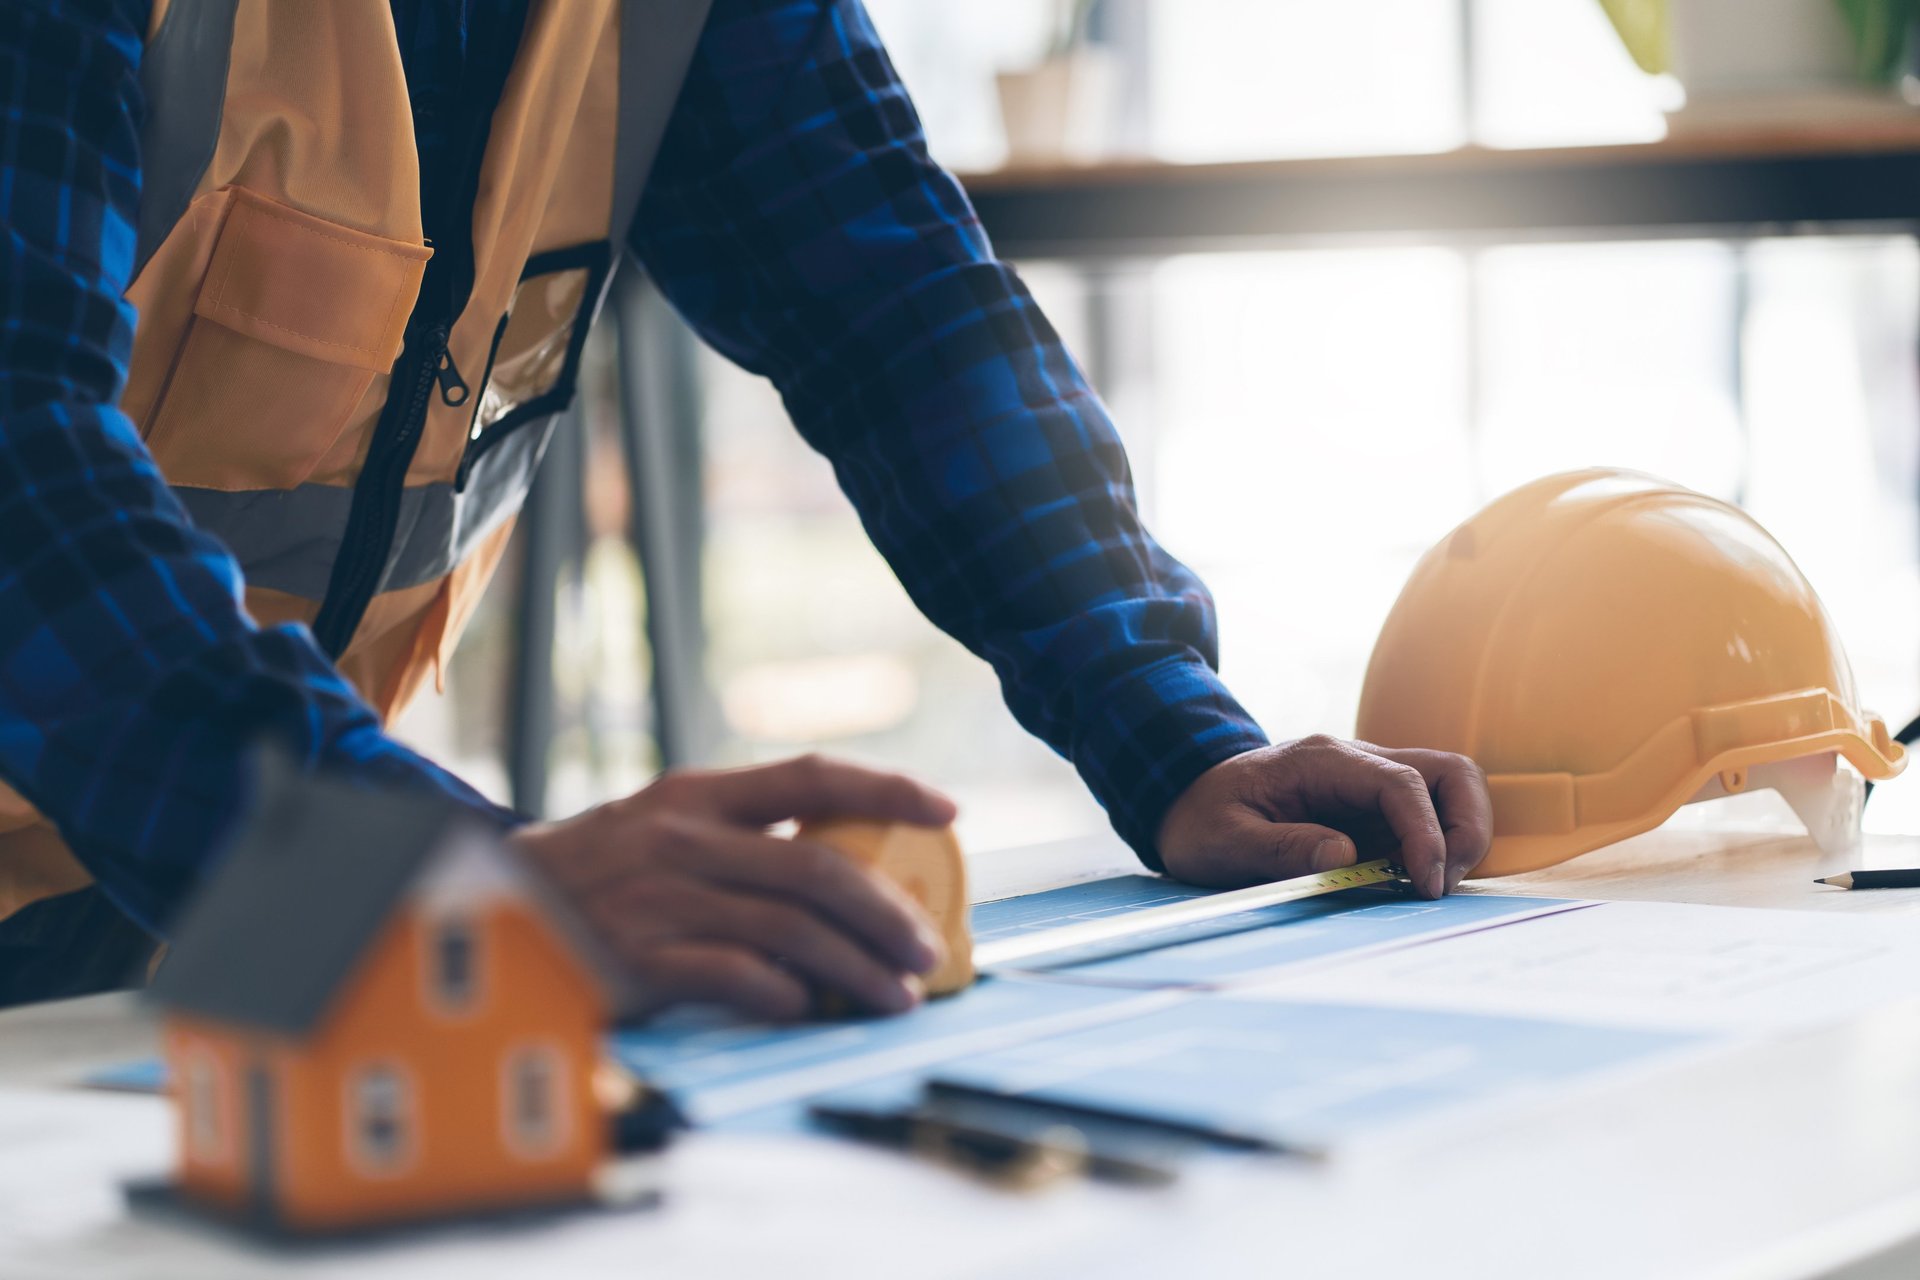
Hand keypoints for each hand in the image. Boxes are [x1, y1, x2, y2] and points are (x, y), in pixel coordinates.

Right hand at [511, 755, 956, 1022]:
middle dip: (887, 912)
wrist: (488, 907)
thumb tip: (849, 877)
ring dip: (856, 968)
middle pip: (817, 867)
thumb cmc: (598, 873)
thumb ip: (744, 838)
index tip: (948, 810)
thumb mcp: (664, 826)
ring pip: (790, 929)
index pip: (811, 775)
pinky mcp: (637, 958)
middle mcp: (684, 837)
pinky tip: (809, 1007)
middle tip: (927, 949)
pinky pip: (734, 975)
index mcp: (699, 793)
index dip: (887, 788)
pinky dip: (782, 993)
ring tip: (894, 996)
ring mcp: (660, 897)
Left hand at [1156, 736, 1491, 898]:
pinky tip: (1409, 883)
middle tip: (1438, 883)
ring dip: (1456, 839)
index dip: (1426, 834)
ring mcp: (1368, 784)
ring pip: (1447, 793)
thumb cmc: (1201, 820)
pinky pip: (1426, 819)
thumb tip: (1345, 858)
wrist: (1184, 803)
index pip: (1401, 783)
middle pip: (1448, 773)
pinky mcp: (1372, 810)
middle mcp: (1356, 762)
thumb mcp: (1225, 841)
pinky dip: (1435, 850)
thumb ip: (1282, 849)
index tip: (1425, 883)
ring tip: (1425, 887)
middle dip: (1465, 828)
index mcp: (1322, 760)